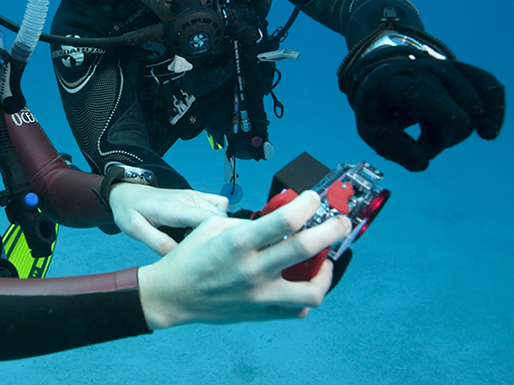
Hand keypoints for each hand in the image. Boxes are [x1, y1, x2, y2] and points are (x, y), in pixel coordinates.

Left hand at [109, 182, 227, 254]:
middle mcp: (188, 199)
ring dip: (218, 229)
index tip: (211, 254)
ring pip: (222, 213)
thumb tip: (179, 256)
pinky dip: (219, 217)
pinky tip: (204, 229)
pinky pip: (220, 204)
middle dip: (217, 237)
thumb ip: (157, 243)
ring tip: (202, 243)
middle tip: (203, 254)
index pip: (207, 220)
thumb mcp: (134, 229)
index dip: (215, 237)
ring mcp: (194, 196)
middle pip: (218, 219)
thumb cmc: (130, 211)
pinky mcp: (197, 196)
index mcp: (173, 208)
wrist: (128, 192)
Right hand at [137, 190, 350, 329]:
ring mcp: (259, 296)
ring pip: (311, 291)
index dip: (307, 205)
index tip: (313, 198)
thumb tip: (276, 217)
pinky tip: (303, 282)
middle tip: (341, 222)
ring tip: (324, 261)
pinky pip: (297, 311)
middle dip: (332, 230)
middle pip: (306, 249)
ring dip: (325, 273)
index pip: (284, 220)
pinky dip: (305, 296)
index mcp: (239, 243)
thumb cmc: (190, 257)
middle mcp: (253, 270)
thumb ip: (246, 223)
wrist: (172, 295)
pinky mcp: (260, 314)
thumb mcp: (212, 227)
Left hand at [350, 57, 504, 170]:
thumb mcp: (371, 129)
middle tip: (425, 143)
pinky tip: (488, 133)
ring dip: (459, 130)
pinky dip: (495, 111)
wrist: (386, 77)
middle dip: (446, 136)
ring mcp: (444, 67)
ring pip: (473, 103)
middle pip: (454, 105)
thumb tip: (421, 163)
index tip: (458, 125)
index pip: (418, 90)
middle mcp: (420, 68)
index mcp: (390, 81)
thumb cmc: (380, 108)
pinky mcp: (463, 71)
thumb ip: (391, 146)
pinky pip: (490, 88)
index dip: (440, 108)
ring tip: (434, 130)